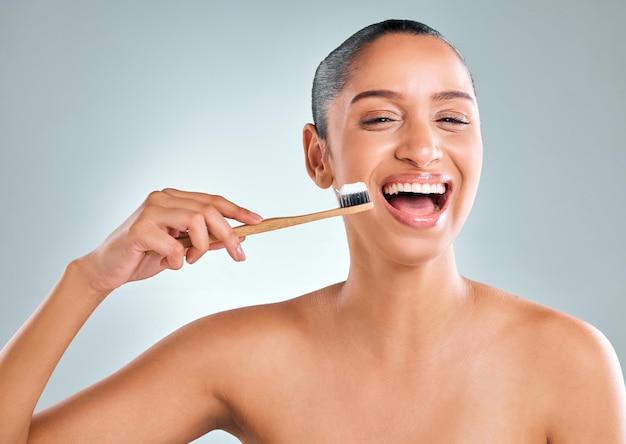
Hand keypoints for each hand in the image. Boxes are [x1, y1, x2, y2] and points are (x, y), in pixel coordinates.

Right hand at [77, 188, 262, 293]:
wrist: (107, 270)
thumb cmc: (145, 257)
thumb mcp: (182, 249)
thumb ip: (207, 240)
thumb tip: (239, 238)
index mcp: (173, 199)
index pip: (213, 200)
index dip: (238, 210)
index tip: (258, 221)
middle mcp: (162, 198)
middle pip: (208, 210)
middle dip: (228, 234)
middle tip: (238, 256)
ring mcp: (149, 211)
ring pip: (195, 221)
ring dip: (201, 247)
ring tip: (190, 260)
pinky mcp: (139, 229)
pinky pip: (174, 246)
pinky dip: (178, 261)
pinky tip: (168, 265)